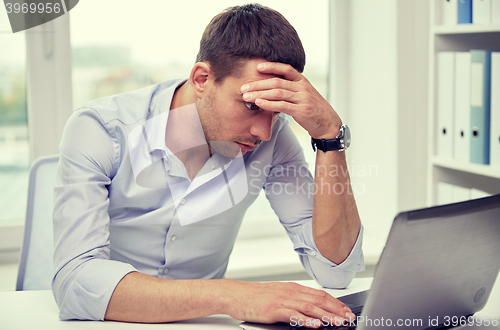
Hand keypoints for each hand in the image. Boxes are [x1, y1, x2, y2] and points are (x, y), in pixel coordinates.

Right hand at [223, 280, 355, 328]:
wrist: (236, 294)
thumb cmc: (255, 296)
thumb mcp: (278, 294)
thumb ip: (295, 300)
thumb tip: (312, 309)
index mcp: (293, 288)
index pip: (319, 294)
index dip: (335, 303)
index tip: (346, 311)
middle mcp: (290, 292)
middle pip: (319, 300)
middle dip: (336, 310)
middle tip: (349, 318)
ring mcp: (282, 300)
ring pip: (310, 307)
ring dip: (327, 316)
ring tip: (339, 322)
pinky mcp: (273, 309)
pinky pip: (293, 314)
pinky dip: (306, 320)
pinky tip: (315, 324)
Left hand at [240, 62, 341, 139]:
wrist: (328, 124)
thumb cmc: (314, 110)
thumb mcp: (304, 95)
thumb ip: (291, 90)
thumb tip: (271, 88)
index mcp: (303, 81)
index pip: (286, 69)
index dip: (272, 66)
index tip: (257, 67)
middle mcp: (303, 88)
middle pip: (277, 81)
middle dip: (258, 84)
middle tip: (243, 87)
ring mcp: (303, 98)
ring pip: (277, 92)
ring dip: (259, 94)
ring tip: (246, 97)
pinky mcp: (302, 111)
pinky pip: (282, 105)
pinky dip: (269, 103)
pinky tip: (259, 103)